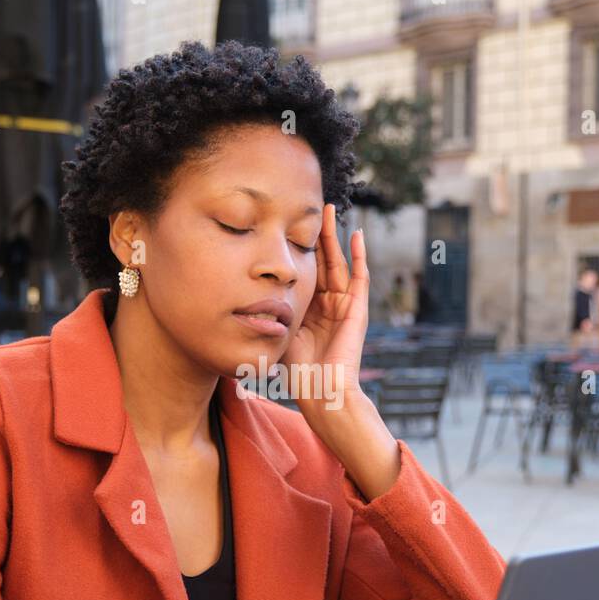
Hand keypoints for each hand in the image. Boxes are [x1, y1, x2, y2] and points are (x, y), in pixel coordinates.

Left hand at [281, 202, 368, 411]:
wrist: (321, 391)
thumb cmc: (297, 373)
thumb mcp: (276, 334)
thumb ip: (268, 316)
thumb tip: (238, 302)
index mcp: (308, 311)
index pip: (304, 273)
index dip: (297, 250)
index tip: (286, 227)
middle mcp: (327, 305)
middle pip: (322, 262)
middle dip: (316, 235)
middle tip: (309, 208)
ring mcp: (344, 306)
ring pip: (339, 262)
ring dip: (335, 236)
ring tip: (329, 210)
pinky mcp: (357, 310)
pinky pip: (360, 276)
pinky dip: (360, 255)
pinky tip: (356, 233)